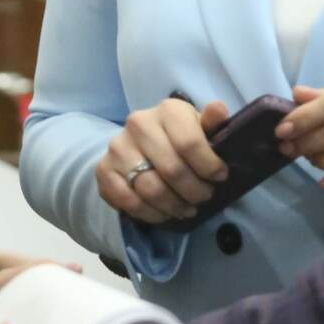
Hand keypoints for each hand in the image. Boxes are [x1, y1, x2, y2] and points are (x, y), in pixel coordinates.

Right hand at [94, 97, 230, 224]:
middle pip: (172, 170)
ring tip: (187, 209)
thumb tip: (219, 109)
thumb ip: (212, 122)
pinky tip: (164, 213)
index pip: (189, 143)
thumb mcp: (199, 127)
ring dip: (174, 206)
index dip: (209, 167)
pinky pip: (129, 201)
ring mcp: (118, 147)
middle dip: (194, 191)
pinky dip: (151, 214)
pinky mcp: (103, 170)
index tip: (220, 177)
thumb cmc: (179, 136)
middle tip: (204, 198)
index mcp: (167, 110)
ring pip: (151, 189)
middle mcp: (138, 123)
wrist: (140, 143)